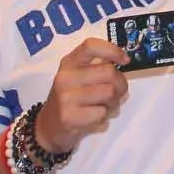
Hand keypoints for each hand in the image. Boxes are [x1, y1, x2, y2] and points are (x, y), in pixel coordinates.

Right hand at [38, 38, 130, 153]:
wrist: (48, 126)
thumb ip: (97, 67)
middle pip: (109, 72)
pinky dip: (104, 118)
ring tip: (104, 107)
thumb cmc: (69, 98)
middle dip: (121, 84)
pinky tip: (94, 119)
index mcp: (69, 63)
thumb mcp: (77, 76)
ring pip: (109, 93)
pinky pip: (102, 113)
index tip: (125, 60)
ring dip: (114, 103)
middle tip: (117, 93)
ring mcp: (66, 97)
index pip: (91, 46)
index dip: (112, 51)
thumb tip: (124, 62)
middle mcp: (65, 77)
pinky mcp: (69, 117)